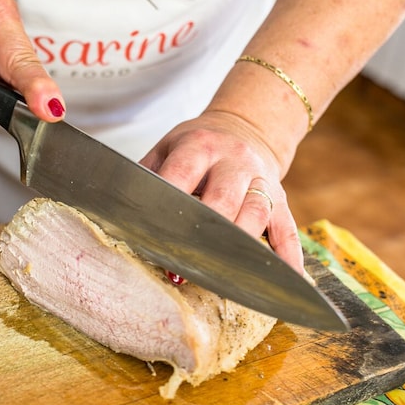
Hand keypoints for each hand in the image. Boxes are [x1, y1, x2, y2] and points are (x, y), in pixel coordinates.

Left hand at [139, 110, 303, 272]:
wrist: (244, 127)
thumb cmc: (194, 147)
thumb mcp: (166, 148)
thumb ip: (146, 177)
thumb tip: (117, 213)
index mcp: (199, 146)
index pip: (182, 176)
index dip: (169, 207)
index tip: (154, 236)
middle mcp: (234, 160)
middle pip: (224, 199)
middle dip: (206, 234)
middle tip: (186, 264)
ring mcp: (261, 179)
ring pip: (257, 213)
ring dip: (240, 248)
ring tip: (222, 277)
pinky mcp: (281, 198)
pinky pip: (288, 229)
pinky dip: (288, 255)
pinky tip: (284, 277)